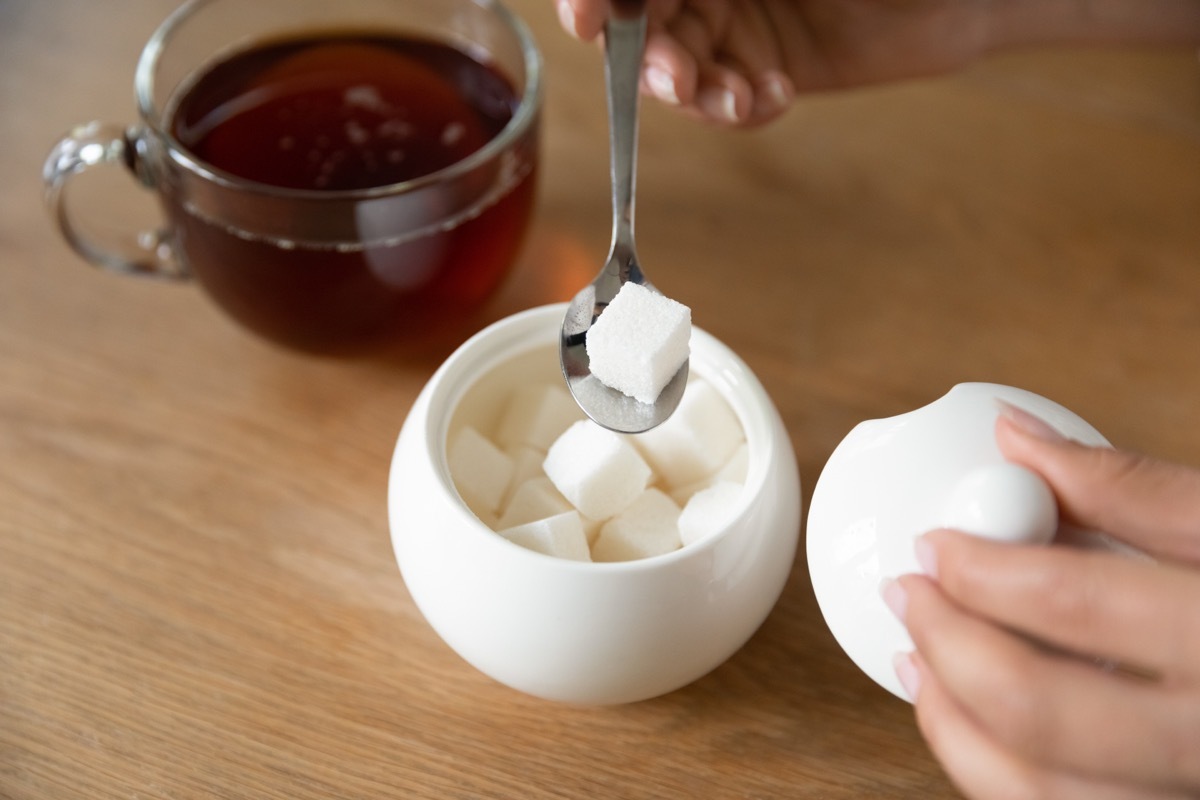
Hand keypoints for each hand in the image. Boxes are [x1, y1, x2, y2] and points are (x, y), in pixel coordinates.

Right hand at [554, 0, 996, 125]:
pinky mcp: (770, 69)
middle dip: (647, 56)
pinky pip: (728, 103)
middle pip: (640, 24)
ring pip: (679, 70)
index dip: (593, 0)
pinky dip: (739, 109)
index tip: (587, 19)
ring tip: (736, 98)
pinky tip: (773, 96)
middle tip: (674, 78)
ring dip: (695, 93)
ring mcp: (738, 24)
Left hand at [884, 407, 1199, 798]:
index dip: (982, 567)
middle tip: (914, 594)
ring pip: (1040, 792)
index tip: (937, 540)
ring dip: (952, 723)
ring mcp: (1195, 795)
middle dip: (951, 643)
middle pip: (1043, 709)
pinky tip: (967, 727)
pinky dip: (994, 777)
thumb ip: (1138, 490)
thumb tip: (1015, 438)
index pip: (1078, 604)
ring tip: (919, 662)